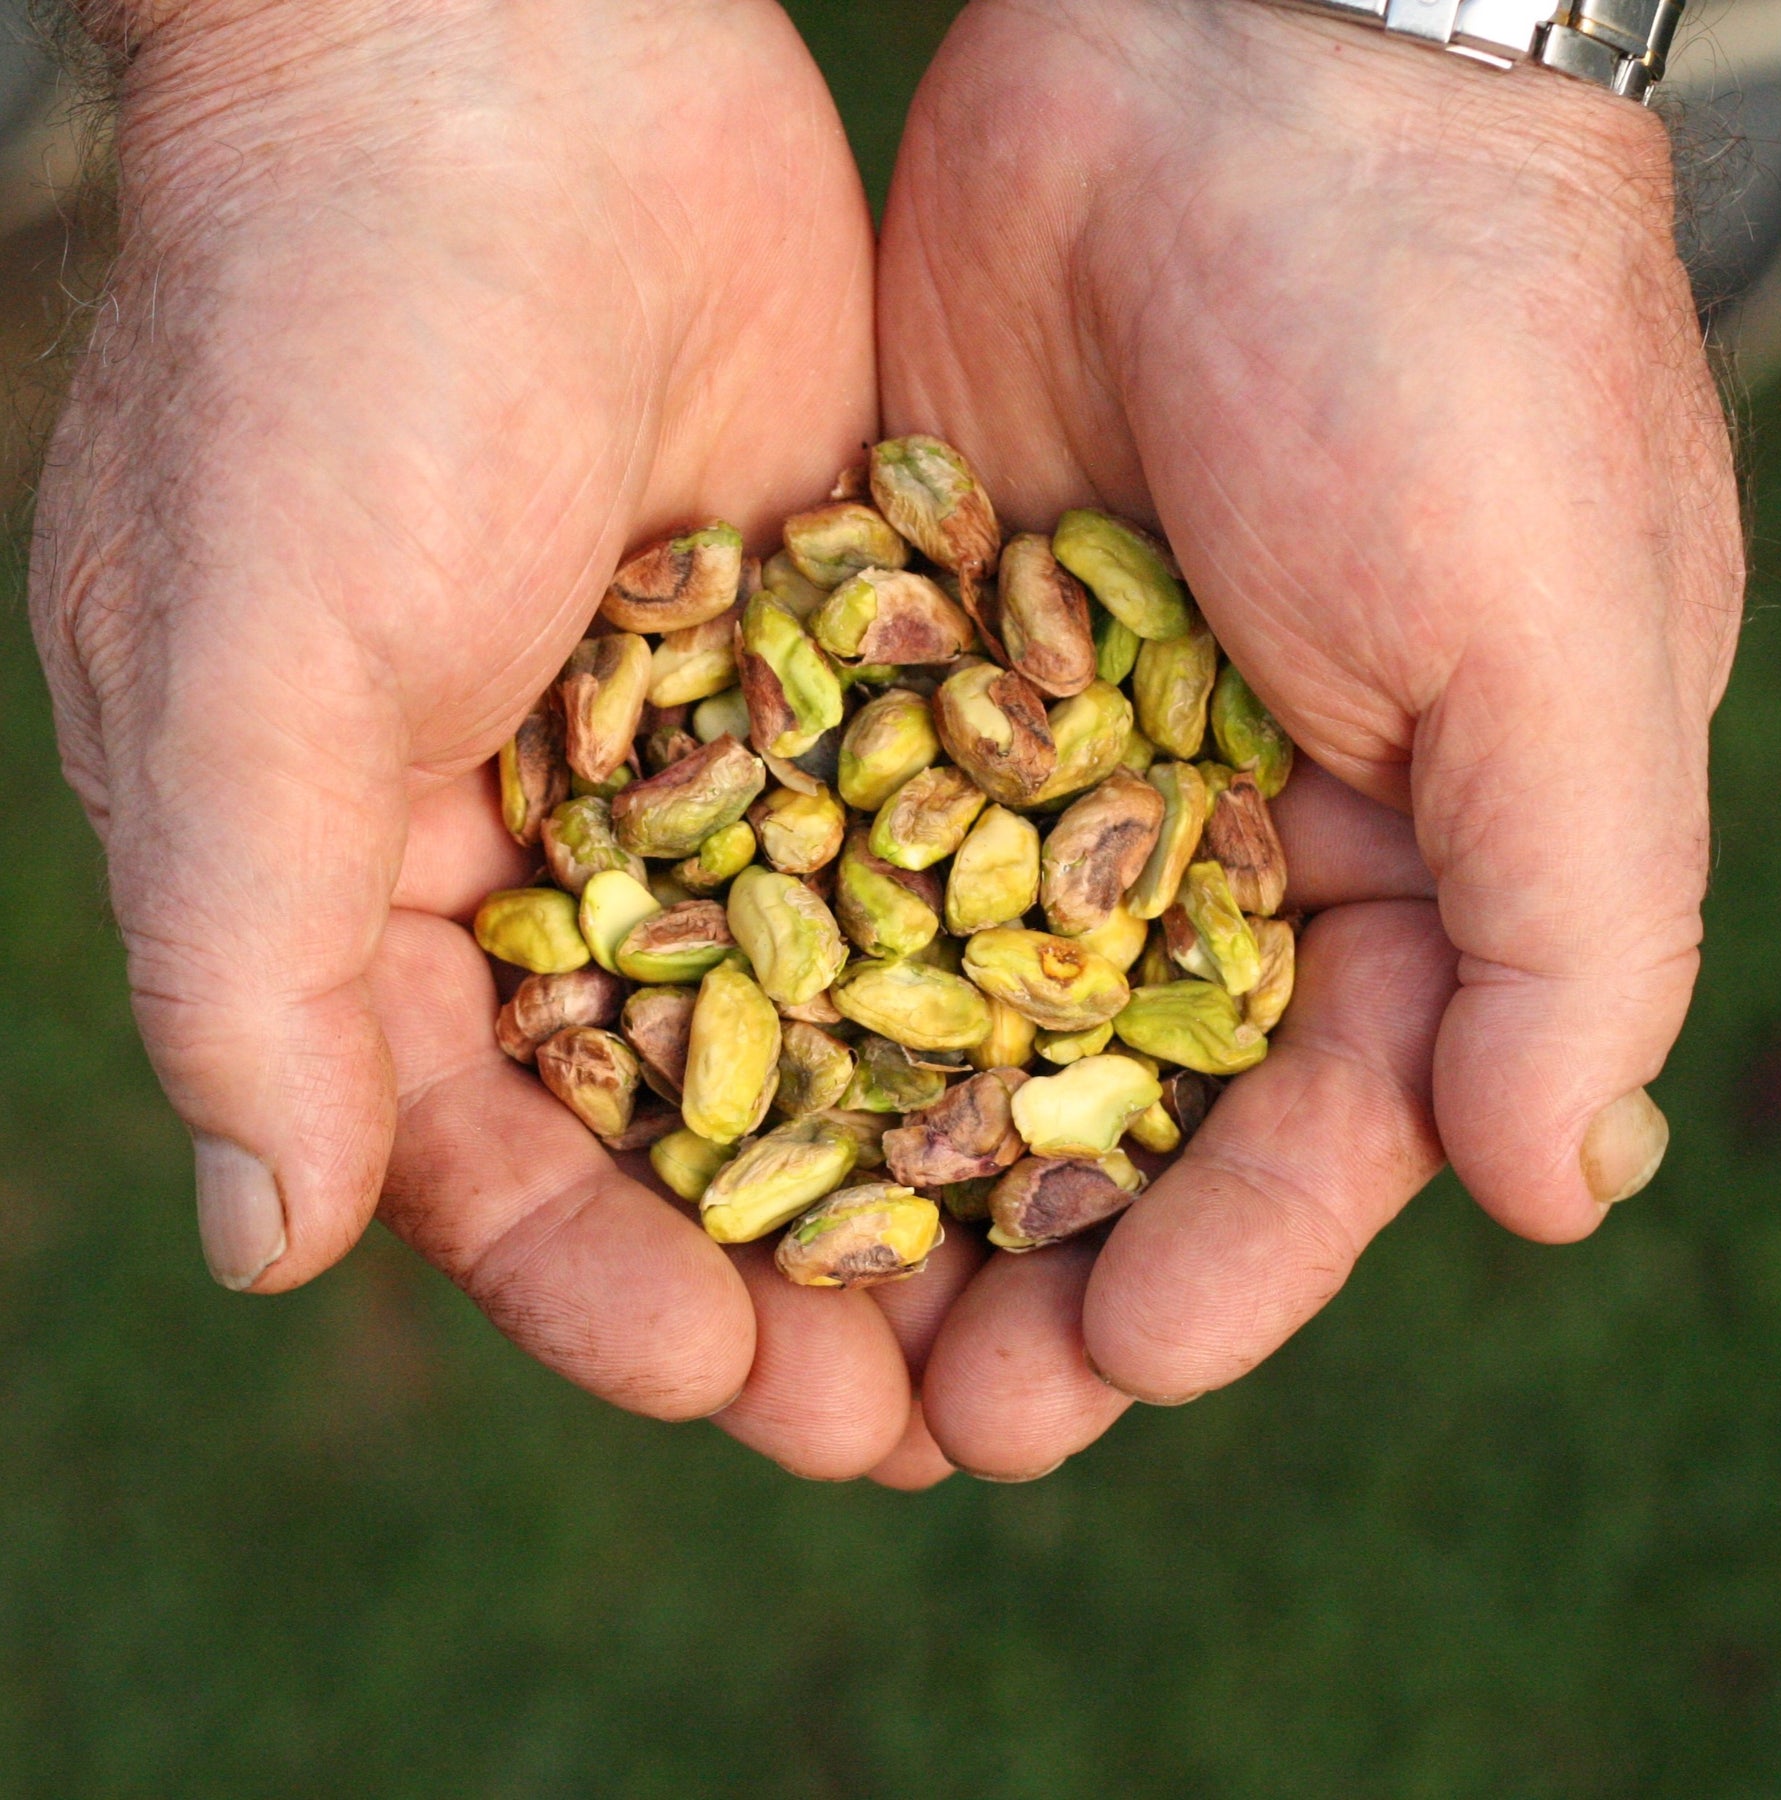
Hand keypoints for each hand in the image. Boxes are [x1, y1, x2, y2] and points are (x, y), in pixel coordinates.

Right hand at [31, 0, 934, 1479]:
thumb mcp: (250, 672)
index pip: (487, 1151)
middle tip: (922, 1423)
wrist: (502, 70)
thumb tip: (272, 1244)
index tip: (729, 1380)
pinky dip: (1004, 966)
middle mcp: (543, 856)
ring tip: (1042, 1309)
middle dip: (792, 1276)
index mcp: (369, 890)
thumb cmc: (328, 358)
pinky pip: (929, 853)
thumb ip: (247, 965)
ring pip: (831, 1019)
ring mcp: (707, 766)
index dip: (598, 1284)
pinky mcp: (838, 669)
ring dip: (925, 1161)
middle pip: (680, 1126)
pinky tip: (1109, 1076)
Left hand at [878, 0, 1742, 1476]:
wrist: (1240, 69)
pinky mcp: (905, 675)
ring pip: (951, 1022)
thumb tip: (1558, 1188)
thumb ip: (1578, 923)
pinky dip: (771, 980)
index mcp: (1399, 874)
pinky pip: (832, 860)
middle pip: (1111, 1115)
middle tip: (926, 1424)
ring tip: (779, 1323)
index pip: (1315, 1128)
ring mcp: (1043, 769)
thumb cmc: (1446, 349)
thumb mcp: (1560, 642)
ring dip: (877, 1176)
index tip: (1109, 1372)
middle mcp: (1214, 849)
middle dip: (1029, 1271)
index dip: (1222, 1265)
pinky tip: (683, 1093)